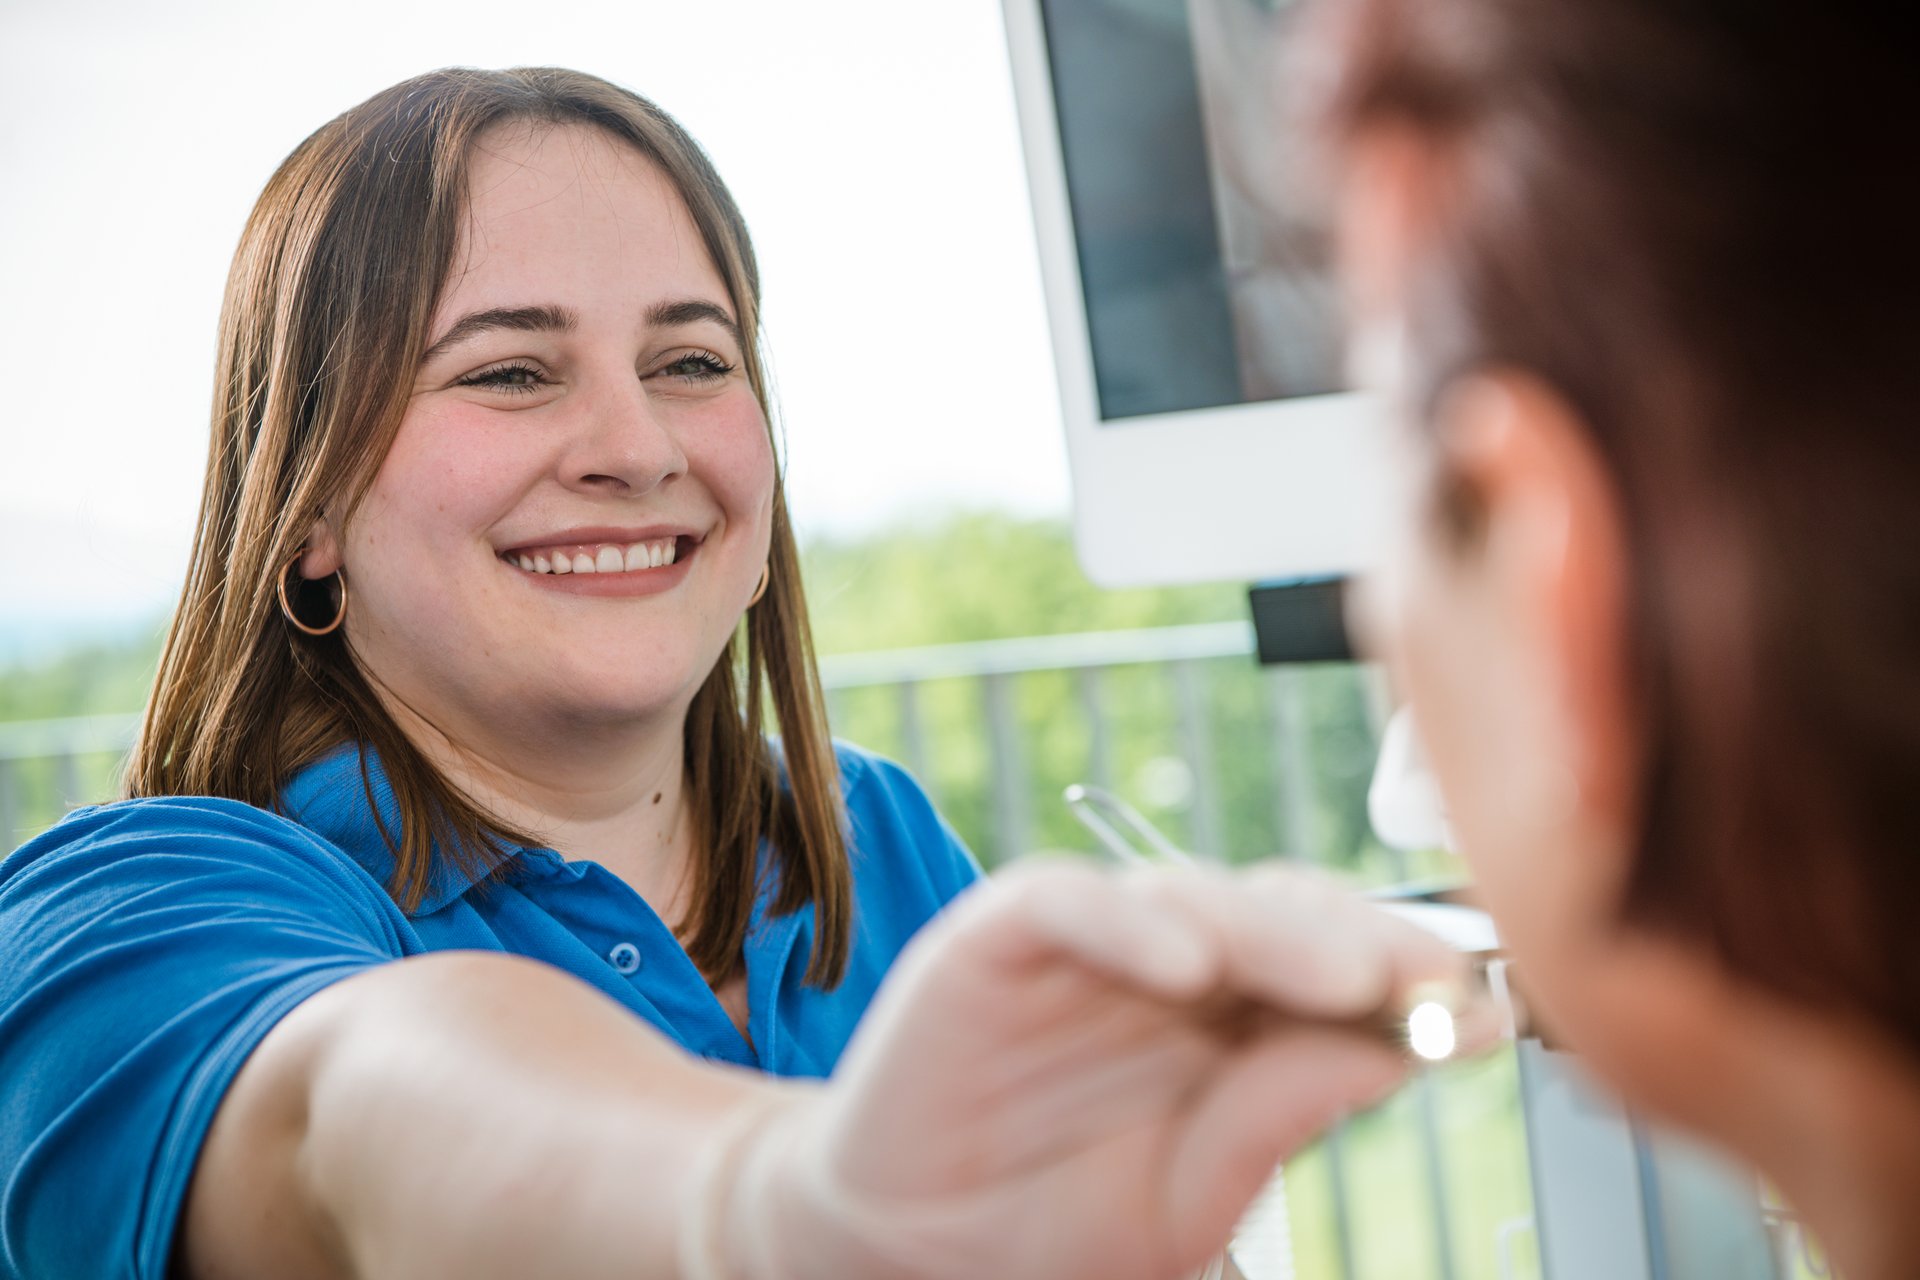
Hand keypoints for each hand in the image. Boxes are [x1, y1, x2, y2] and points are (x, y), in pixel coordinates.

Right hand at [719, 858, 1487, 1279]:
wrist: (901, 1251)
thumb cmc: (1049, 1231)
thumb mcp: (1186, 1200)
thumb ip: (1273, 1120)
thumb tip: (1395, 1057)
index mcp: (1231, 1026)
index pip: (1336, 969)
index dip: (1412, 979)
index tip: (1488, 1016)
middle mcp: (1171, 967)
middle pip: (1285, 914)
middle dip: (1368, 942)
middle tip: (1433, 982)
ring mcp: (1089, 944)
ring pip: (1194, 894)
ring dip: (1276, 932)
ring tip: (1347, 982)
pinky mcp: (999, 935)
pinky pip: (1070, 902)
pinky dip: (1129, 921)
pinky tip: (1186, 966)